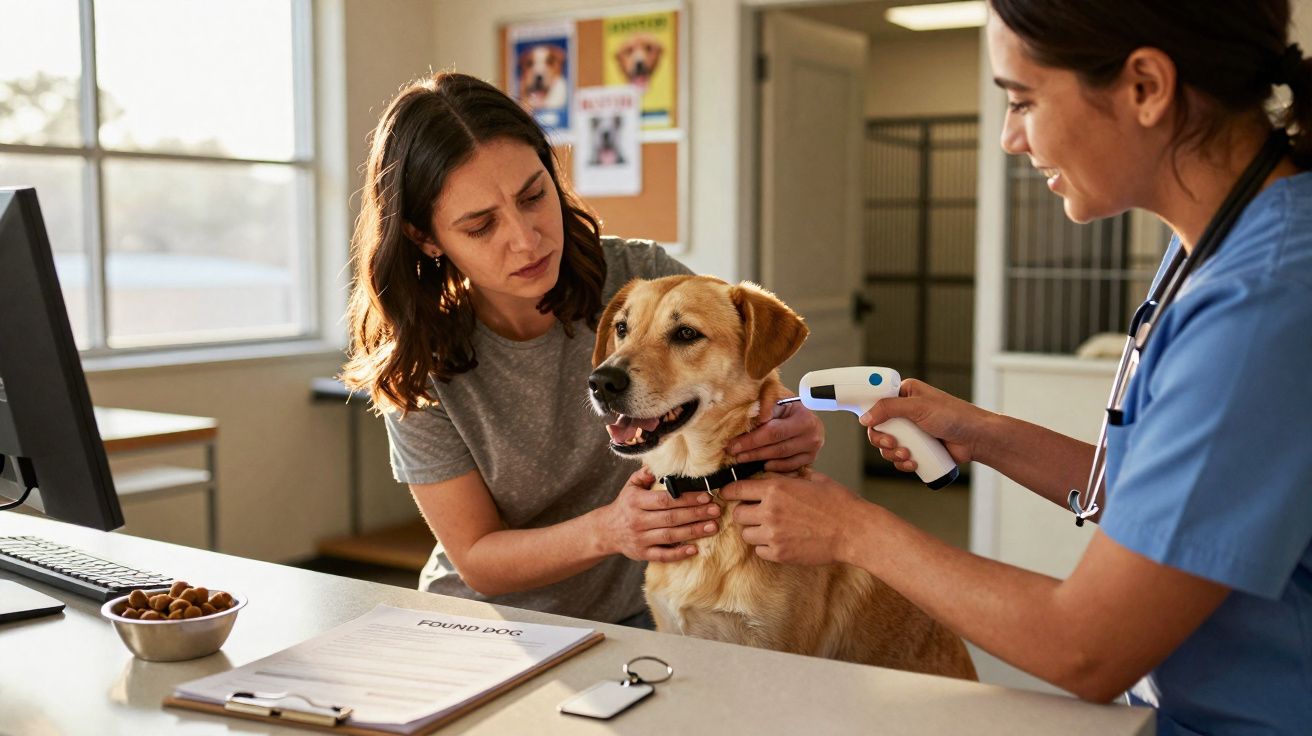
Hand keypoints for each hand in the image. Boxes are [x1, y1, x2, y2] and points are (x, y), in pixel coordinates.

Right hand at [599, 467, 721, 561]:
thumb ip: (647, 473)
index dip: (686, 498)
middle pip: (671, 518)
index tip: (706, 496)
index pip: (665, 500)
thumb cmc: (625, 504)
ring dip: (693, 532)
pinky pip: (662, 555)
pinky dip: (678, 554)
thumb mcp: (631, 486)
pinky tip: (694, 549)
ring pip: (670, 536)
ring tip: (713, 527)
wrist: (606, 530)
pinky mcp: (642, 554)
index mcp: (636, 501)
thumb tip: (664, 461)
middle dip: (695, 514)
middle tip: (716, 511)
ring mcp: (640, 539)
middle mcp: (638, 520)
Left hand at [719, 470, 861, 564]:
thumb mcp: (813, 478)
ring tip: (770, 527)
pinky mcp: (779, 554)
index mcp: (775, 489)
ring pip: (746, 534)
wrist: (854, 531)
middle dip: (744, 512)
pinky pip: (759, 550)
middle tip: (756, 512)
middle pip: (738, 513)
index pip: (737, 489)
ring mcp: (773, 535)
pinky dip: (765, 546)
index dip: (729, 491)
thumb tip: (774, 472)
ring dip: (754, 530)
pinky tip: (779, 540)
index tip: (727, 493)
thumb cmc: (838, 502)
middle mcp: (769, 511)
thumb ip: (790, 475)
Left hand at [727, 400, 823, 471]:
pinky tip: (761, 465)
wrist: (806, 414)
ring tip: (742, 459)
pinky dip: (775, 467)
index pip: (773, 432)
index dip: (752, 440)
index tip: (733, 444)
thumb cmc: (789, 407)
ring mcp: (812, 450)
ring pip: (782, 459)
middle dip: (752, 452)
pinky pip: (790, 467)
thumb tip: (750, 416)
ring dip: (759, 460)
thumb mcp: (779, 400)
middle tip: (734, 454)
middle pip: (777, 448)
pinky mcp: (810, 458)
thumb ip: (766, 406)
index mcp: (804, 418)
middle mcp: (812, 436)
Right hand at [860, 379, 992, 473]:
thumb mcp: (918, 407)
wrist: (976, 438)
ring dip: (893, 454)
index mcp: (905, 394)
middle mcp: (905, 412)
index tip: (870, 425)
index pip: (877, 402)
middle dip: (882, 440)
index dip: (870, 415)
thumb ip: (889, 408)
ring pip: (887, 445)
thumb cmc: (954, 416)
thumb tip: (865, 418)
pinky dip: (902, 462)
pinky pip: (899, 457)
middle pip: (878, 428)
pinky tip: (913, 463)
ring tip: (908, 455)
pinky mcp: (917, 447)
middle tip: (892, 444)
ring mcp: (911, 431)